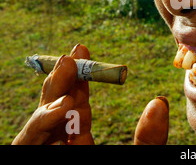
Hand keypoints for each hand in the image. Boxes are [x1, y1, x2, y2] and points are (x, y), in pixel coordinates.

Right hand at [12, 44, 169, 144]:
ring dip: (50, 101)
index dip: (79, 78)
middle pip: (54, 112)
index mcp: (80, 145)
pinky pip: (28, 147)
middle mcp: (60, 151)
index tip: (84, 51)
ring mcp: (47, 159)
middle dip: (61, 82)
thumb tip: (158, 101)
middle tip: (74, 55)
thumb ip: (149, 139)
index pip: (76, 107)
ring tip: (71, 82)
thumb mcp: (140, 162)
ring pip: (38, 127)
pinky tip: (63, 109)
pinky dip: (41, 126)